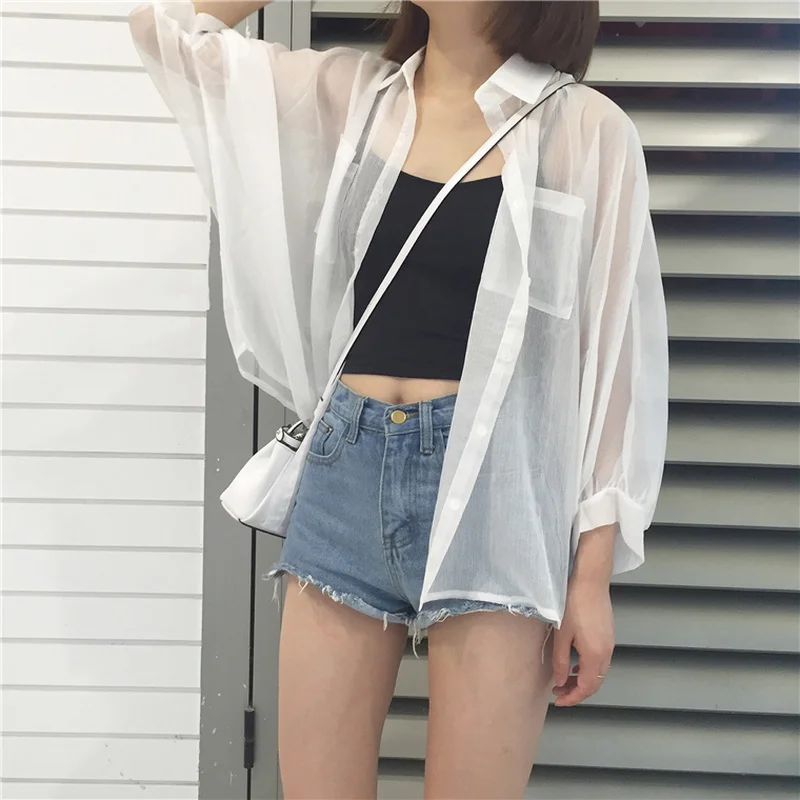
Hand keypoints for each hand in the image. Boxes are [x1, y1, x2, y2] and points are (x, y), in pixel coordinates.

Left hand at [551, 577, 614, 706]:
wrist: (590, 581)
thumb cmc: (573, 604)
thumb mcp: (561, 635)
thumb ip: (561, 661)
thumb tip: (560, 681)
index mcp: (595, 655)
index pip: (587, 687)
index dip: (573, 698)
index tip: (559, 701)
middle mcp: (607, 652)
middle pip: (595, 683)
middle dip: (577, 691)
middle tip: (558, 692)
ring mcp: (610, 643)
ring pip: (599, 672)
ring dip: (583, 680)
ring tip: (564, 679)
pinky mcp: (609, 634)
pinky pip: (601, 660)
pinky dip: (589, 668)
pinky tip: (576, 663)